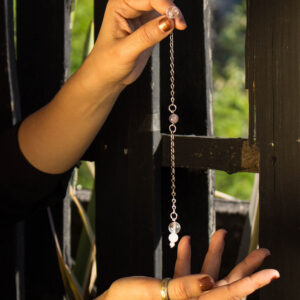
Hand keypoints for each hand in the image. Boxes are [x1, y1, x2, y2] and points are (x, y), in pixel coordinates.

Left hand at [89, 0, 186, 86]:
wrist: (108, 78)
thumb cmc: (108, 64)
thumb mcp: (126, 51)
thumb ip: (146, 35)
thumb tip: (168, 22)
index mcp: (119, 5)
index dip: (164, 5)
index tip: (176, 20)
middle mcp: (130, 6)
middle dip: (170, 7)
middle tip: (180, 23)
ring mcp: (140, 15)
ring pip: (162, 4)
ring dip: (173, 12)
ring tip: (180, 25)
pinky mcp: (148, 26)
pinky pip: (164, 16)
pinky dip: (172, 19)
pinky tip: (176, 26)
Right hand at [95, 230, 279, 299]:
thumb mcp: (150, 293)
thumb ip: (183, 289)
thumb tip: (212, 281)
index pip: (228, 295)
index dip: (251, 282)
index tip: (271, 270)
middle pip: (226, 284)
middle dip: (245, 266)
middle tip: (263, 251)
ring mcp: (183, 298)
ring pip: (206, 274)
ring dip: (213, 252)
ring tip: (221, 231)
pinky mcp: (172, 291)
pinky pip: (183, 273)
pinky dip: (185, 256)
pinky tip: (185, 239)